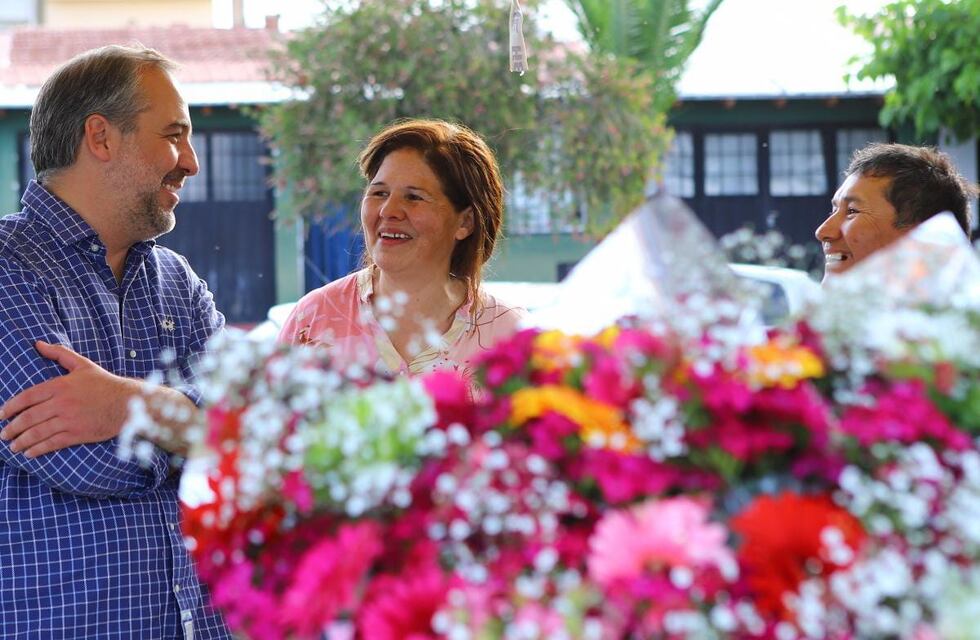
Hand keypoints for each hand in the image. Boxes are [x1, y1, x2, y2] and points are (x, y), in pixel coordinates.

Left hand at [0, 341, 141, 457]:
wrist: (128, 403)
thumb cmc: (105, 384)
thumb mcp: (83, 365)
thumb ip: (59, 354)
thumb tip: (38, 344)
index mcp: (60, 385)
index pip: (27, 397)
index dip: (10, 407)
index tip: (1, 414)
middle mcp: (62, 403)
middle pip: (28, 417)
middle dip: (12, 428)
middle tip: (3, 434)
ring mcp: (69, 420)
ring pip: (37, 432)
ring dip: (21, 441)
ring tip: (13, 446)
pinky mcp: (77, 434)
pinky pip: (52, 443)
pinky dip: (38, 449)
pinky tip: (29, 453)